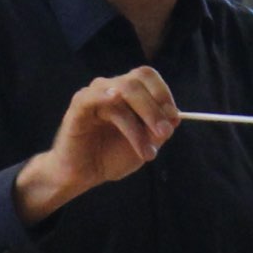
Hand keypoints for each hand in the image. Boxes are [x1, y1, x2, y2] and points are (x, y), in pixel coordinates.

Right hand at [14, 67, 179, 224]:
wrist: (83, 175)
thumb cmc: (110, 157)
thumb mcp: (144, 145)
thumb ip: (158, 131)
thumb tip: (174, 117)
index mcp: (127, 92)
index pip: (147, 77)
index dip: (163, 94)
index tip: (173, 119)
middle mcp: (111, 87)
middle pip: (137, 82)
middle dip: (154, 110)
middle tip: (164, 134)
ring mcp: (93, 95)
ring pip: (122, 94)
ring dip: (138, 125)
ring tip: (146, 153)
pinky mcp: (78, 108)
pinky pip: (91, 96)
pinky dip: (105, 96)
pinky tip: (114, 100)